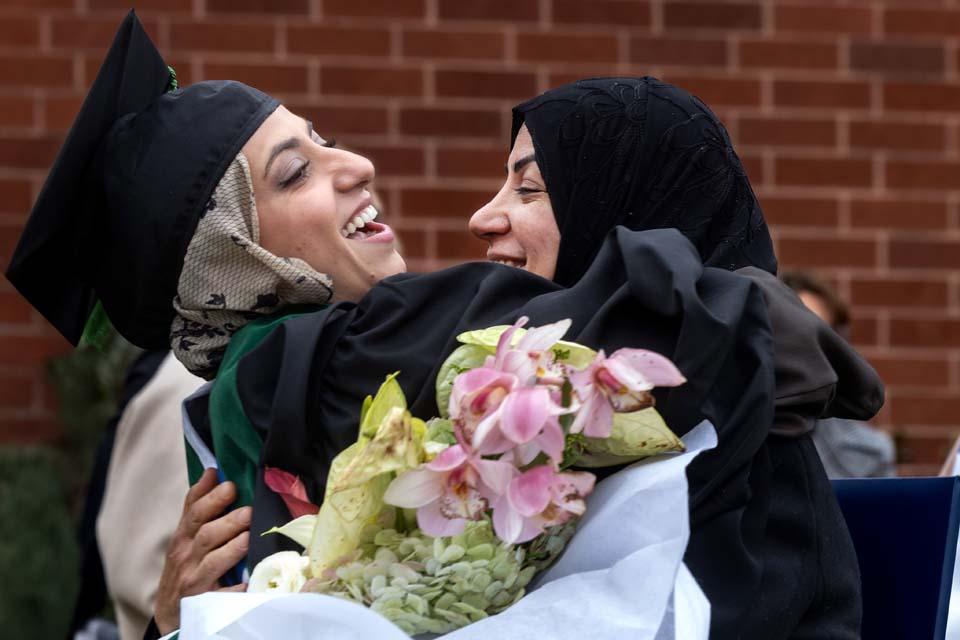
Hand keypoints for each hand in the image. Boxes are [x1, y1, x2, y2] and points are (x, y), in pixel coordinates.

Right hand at [154, 468, 251, 634]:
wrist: (170, 612)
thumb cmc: (185, 566)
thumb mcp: (186, 537)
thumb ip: (198, 506)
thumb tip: (212, 471)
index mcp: (183, 538)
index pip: (193, 513)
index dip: (209, 497)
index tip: (227, 483)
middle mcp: (185, 557)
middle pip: (205, 535)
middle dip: (227, 521)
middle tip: (248, 511)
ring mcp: (193, 581)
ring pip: (211, 562)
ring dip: (232, 549)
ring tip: (249, 537)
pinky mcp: (203, 603)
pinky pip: (219, 596)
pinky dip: (232, 590)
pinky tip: (247, 582)